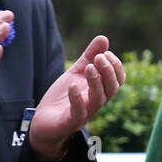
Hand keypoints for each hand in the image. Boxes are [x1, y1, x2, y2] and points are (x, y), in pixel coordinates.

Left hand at [29, 36, 124, 161]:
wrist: (43, 121)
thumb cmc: (63, 97)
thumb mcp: (76, 72)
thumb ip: (89, 56)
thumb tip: (104, 39)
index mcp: (100, 91)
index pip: (118, 80)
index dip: (116, 66)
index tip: (105, 52)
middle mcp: (96, 103)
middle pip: (112, 89)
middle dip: (108, 71)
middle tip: (98, 57)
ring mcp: (85, 114)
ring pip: (99, 100)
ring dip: (96, 82)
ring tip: (89, 67)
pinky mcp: (70, 123)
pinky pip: (79, 113)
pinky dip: (77, 99)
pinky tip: (73, 85)